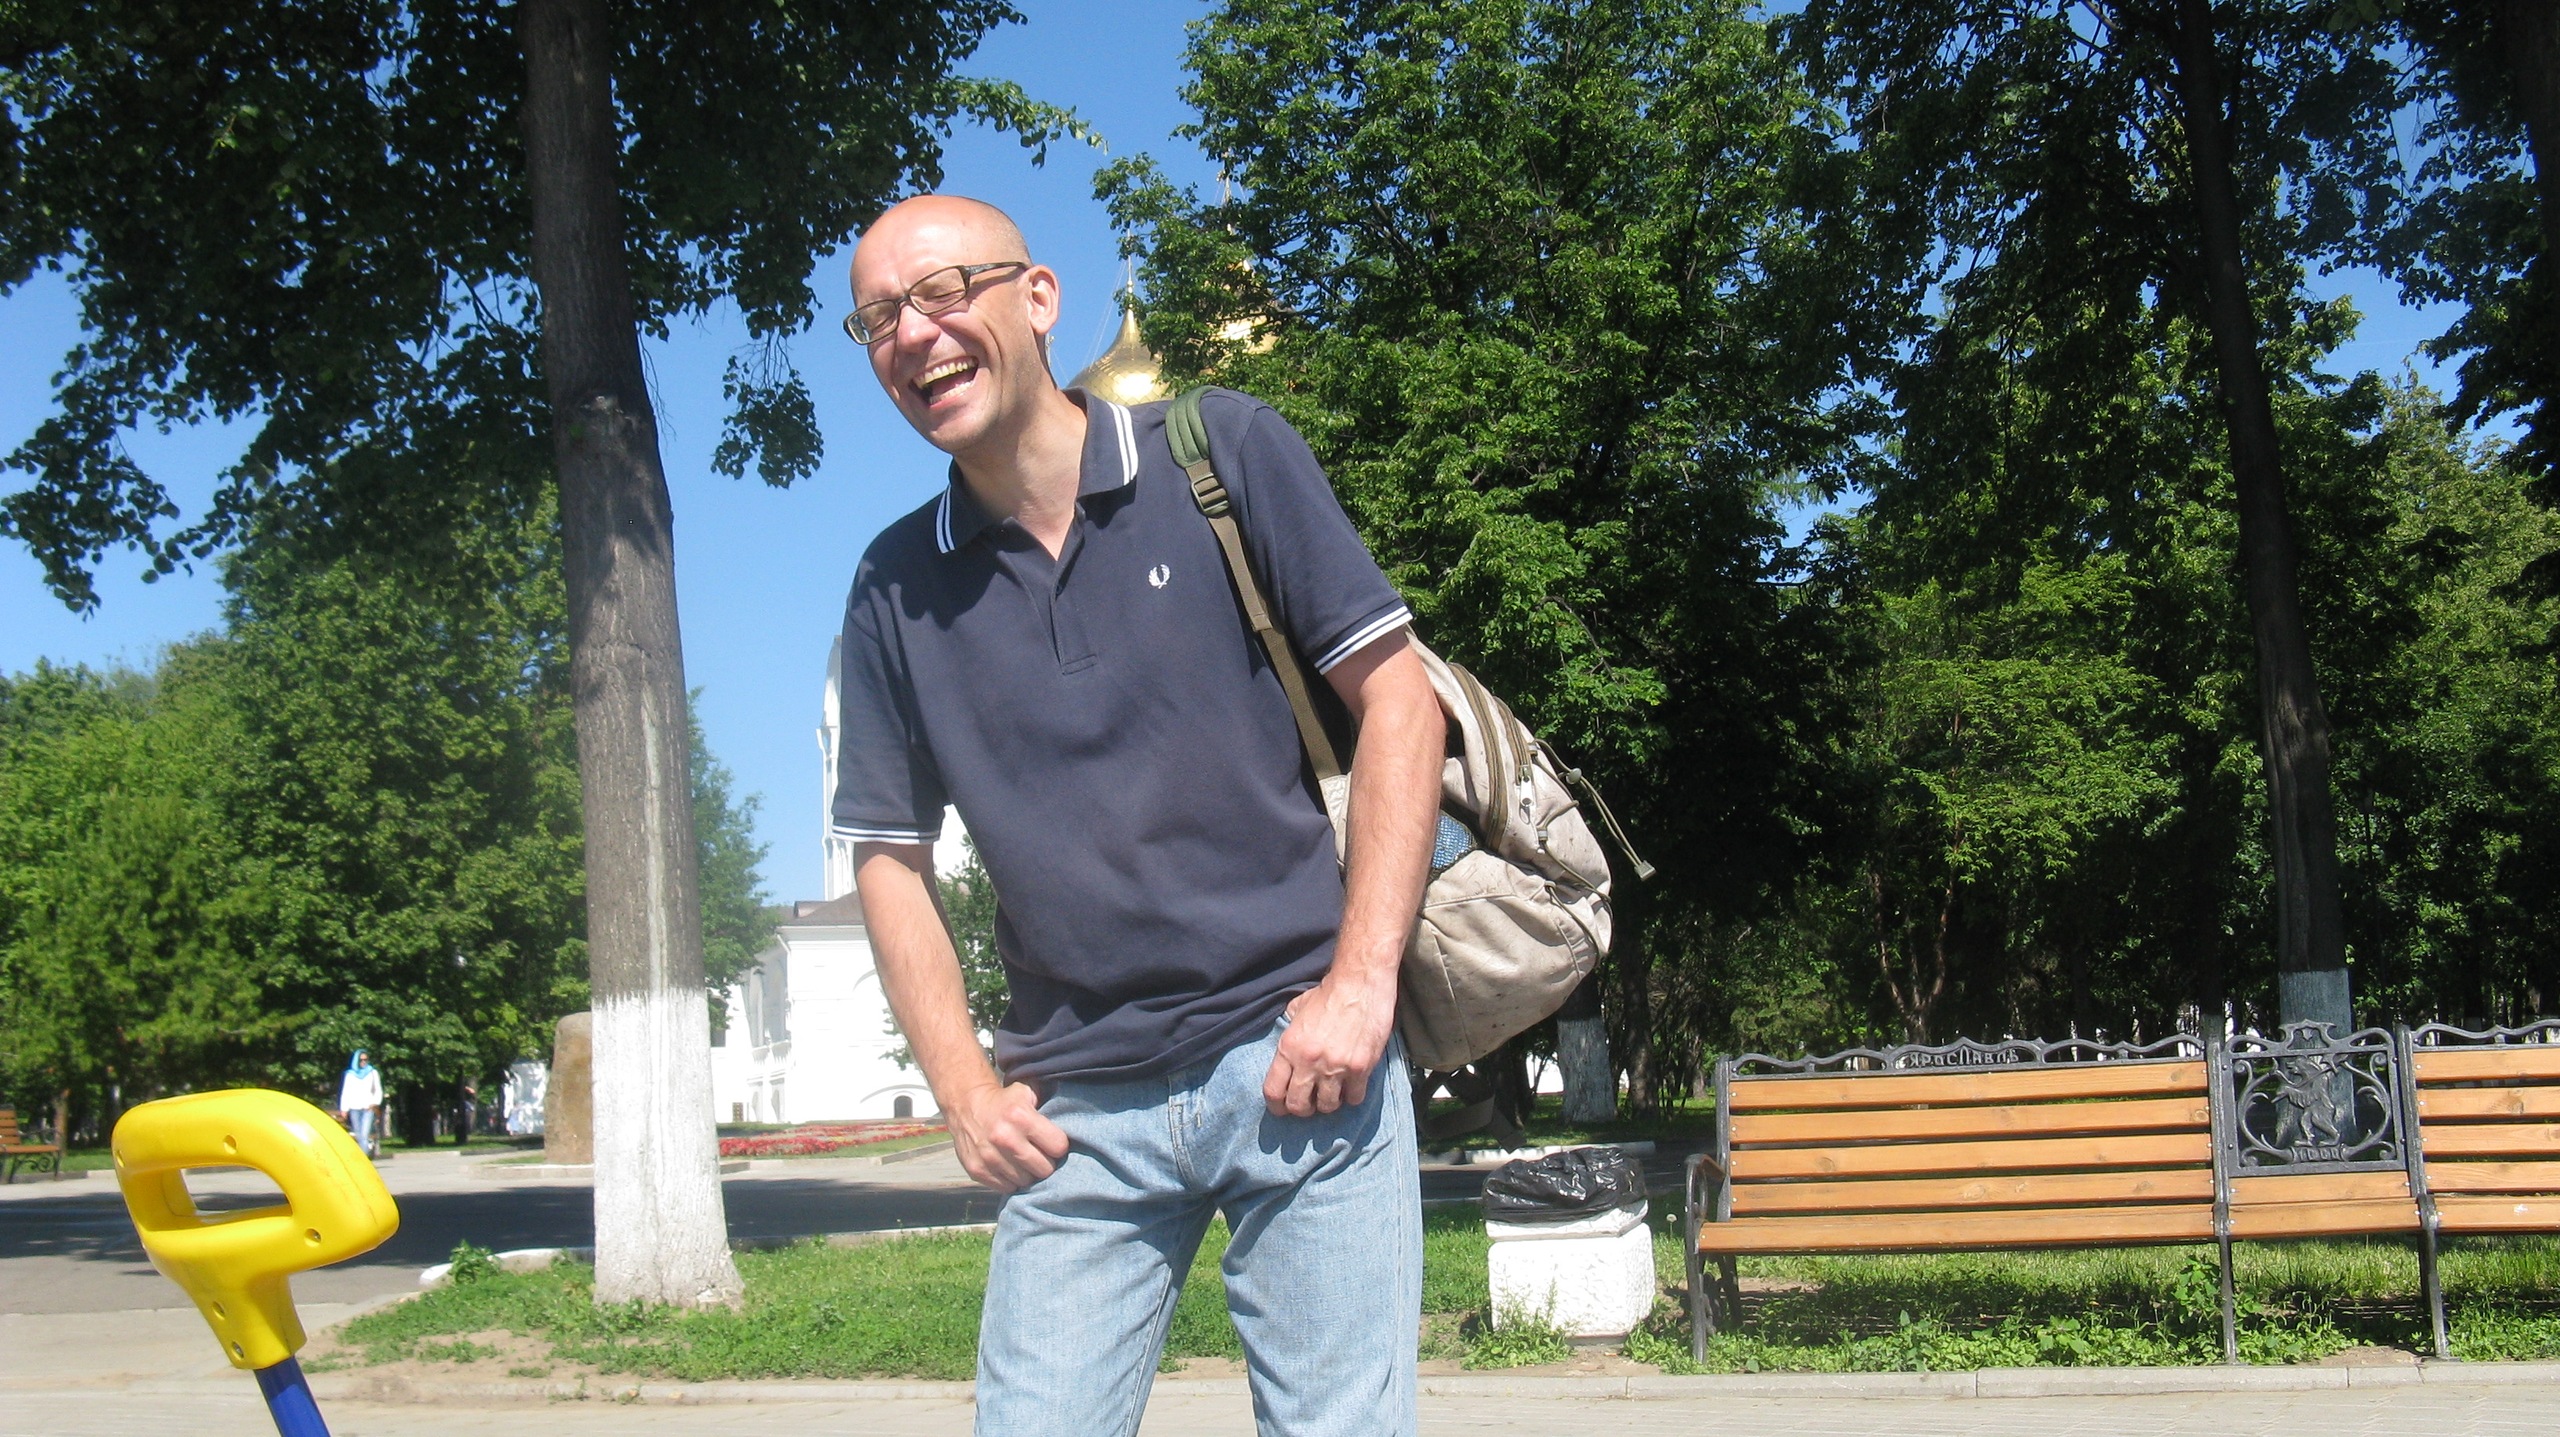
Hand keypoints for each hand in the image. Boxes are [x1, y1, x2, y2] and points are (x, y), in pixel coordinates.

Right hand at [945, 1080, 1069, 1193]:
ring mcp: (989, 1156)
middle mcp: (1004, 1138)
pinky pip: (1006, 1187)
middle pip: (1044, 1169)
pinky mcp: (977, 1170)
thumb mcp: (1028, 1093)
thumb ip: (1050, 1106)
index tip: (1053, 1143)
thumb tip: (1075, 1124)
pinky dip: (1010, 1180)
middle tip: (1040, 1155)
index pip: (1058, 1147)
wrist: (966, 1105)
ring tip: (1023, 1160)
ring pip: (1025, 1181)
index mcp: (1020, 1116)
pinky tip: (1009, 1166)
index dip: (1058, 1146)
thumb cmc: (1005, 1101)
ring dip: (1028, 1173)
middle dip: (1046, 1163)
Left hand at [1263, 974, 1396, 1117]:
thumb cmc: (1328, 994)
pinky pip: (1354, 1098)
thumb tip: (1285, 1050)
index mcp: (1289, 1047)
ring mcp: (1336, 1067)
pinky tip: (1352, 1086)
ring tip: (1331, 1094)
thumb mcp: (1296, 1010)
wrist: (1360, 984)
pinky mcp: (1360, 1068)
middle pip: (1298, 1106)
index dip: (1276, 1107)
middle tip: (1309, 1104)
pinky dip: (1352, 1096)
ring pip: (1327, 1106)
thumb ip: (1288, 1033)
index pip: (1273, 1091)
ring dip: (1328, 1104)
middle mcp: (1309, 1062)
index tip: (1281, 1109)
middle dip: (1302, 1109)